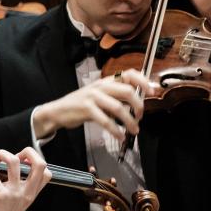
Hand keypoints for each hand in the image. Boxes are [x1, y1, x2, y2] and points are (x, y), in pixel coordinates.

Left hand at [0, 147, 50, 210]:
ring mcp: (13, 193)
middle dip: (28, 151)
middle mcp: (26, 193)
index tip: (23, 161)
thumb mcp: (17, 204)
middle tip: (15, 155)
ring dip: (2, 153)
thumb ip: (19, 189)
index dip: (36, 161)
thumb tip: (12, 171)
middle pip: (39, 163)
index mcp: (31, 195)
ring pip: (14, 161)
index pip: (47, 173)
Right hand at [32, 69, 151, 140]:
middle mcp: (101, 86)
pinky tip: (119, 137)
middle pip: (128, 91)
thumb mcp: (99, 96)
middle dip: (139, 106)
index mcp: (106, 81)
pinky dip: (115, 131)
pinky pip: (106, 121)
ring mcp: (93, 97)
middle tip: (140, 117)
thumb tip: (137, 103)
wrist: (58, 111)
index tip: (153, 91)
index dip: (143, 81)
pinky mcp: (86, 109)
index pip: (129, 74)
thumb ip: (116, 97)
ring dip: (130, 122)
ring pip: (119, 108)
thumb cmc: (81, 105)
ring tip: (134, 130)